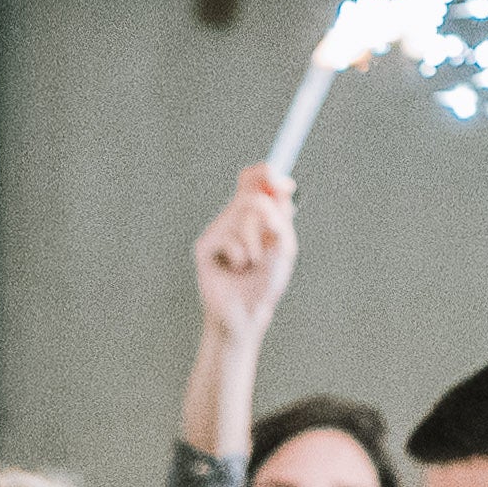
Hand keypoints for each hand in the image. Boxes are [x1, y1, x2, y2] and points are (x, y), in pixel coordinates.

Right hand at [191, 163, 297, 347]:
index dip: (265, 173)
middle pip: (249, 192)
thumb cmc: (266, 282)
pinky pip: (231, 238)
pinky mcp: (204, 245)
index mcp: (253, 215)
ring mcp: (217, 230)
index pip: (252, 180)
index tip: (282, 182)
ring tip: (253, 263)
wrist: (248, 313)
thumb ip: (281, 216)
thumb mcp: (283, 246)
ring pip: (244, 214)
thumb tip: (282, 185)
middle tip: (276, 232)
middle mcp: (233, 219)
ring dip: (258, 243)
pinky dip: (243, 256)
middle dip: (269, 213)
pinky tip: (236, 269)